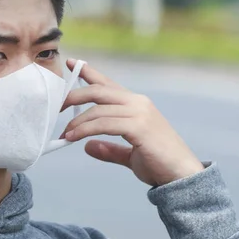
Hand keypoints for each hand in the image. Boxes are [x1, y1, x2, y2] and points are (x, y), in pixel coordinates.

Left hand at [61, 59, 203, 185]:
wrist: (181, 175)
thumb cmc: (159, 164)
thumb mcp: (130, 154)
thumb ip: (110, 148)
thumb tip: (88, 146)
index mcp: (137, 104)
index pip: (108, 83)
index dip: (88, 72)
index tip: (71, 63)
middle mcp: (138, 102)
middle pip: (98, 91)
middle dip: (74, 96)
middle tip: (57, 107)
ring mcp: (139, 113)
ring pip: (98, 109)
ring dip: (77, 122)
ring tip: (64, 134)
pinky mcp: (139, 126)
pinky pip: (103, 124)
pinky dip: (85, 130)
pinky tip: (73, 138)